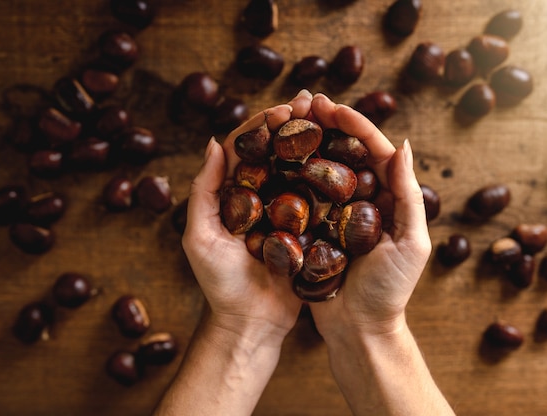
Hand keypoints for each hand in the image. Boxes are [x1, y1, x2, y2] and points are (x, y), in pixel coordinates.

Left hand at [181, 90, 313, 342]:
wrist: (251, 323)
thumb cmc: (220, 284)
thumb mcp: (200, 237)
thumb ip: (204, 191)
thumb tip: (215, 142)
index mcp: (234, 196)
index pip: (248, 150)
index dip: (263, 126)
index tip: (282, 108)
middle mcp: (262, 198)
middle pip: (278, 152)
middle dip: (293, 124)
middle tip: (311, 101)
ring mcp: (287, 213)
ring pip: (301, 169)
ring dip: (314, 141)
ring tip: (331, 117)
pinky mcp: (308, 229)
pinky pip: (319, 197)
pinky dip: (330, 175)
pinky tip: (345, 156)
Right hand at [306, 93, 431, 337]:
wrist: (358, 329)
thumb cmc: (390, 290)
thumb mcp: (411, 243)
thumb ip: (408, 196)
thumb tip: (403, 145)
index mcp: (386, 198)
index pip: (373, 151)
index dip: (355, 125)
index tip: (332, 107)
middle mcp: (360, 200)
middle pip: (343, 152)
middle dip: (325, 125)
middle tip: (303, 103)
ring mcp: (333, 213)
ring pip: (319, 169)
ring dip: (305, 142)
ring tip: (286, 120)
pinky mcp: (311, 228)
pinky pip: (300, 195)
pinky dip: (288, 174)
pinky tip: (273, 156)